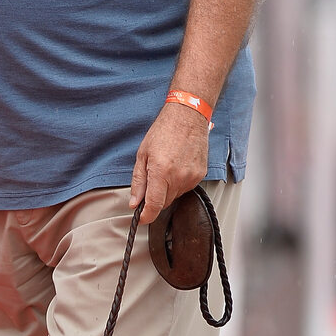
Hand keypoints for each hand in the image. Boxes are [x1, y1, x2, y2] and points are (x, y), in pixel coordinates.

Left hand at [129, 100, 211, 225]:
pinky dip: (179, 183)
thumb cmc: (164, 131)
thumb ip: (138, 181)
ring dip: (168, 190)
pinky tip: (176, 167)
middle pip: (164, 202)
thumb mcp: (142, 155)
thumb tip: (135, 202)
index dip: (146, 216)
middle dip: (155, 198)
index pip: (154, 205)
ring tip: (165, 168)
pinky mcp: (200, 174)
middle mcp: (178, 177)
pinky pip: (186, 187)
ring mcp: (191, 176)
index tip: (141, 219)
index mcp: (161, 172)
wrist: (187, 117)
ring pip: (176, 195)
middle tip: (151, 181)